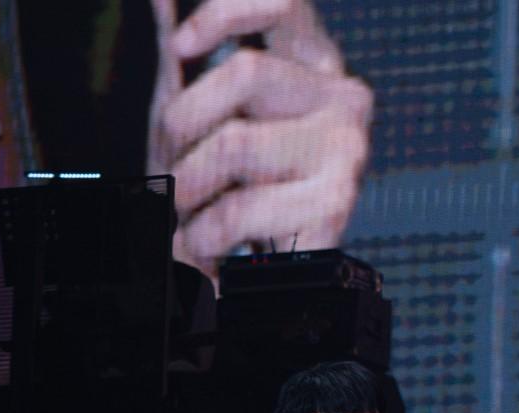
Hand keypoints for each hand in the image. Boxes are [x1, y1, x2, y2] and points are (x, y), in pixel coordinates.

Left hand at [148, 0, 372, 280]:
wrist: (279, 279)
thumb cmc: (235, 182)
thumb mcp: (208, 108)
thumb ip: (190, 52)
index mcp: (316, 64)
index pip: (284, 3)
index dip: (226, 14)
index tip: (180, 46)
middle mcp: (345, 101)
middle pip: (244, 71)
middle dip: (182, 123)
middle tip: (170, 166)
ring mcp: (348, 153)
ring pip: (235, 143)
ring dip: (188, 187)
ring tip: (185, 215)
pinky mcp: (337, 206)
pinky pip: (241, 208)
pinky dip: (206, 235)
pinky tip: (209, 245)